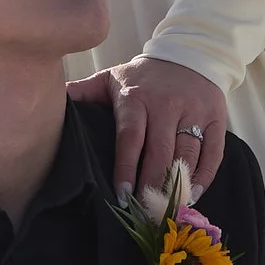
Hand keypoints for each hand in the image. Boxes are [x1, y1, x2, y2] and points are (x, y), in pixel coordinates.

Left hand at [68, 54, 227, 205]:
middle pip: (160, 152)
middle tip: (145, 211)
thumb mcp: (110, 78)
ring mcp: (194, 110)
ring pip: (187, 155)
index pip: (130, 138)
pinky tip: (192, 193)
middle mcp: (166, 104)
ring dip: (178, 185)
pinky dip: (204, 176)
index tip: (123, 196)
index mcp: (136, 96)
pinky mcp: (217, 117)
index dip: (127, 168)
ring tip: (167, 208)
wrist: (189, 53)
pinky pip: (213, 153)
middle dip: (151, 185)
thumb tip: (47, 101)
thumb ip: (82, 93)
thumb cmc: (143, 76)